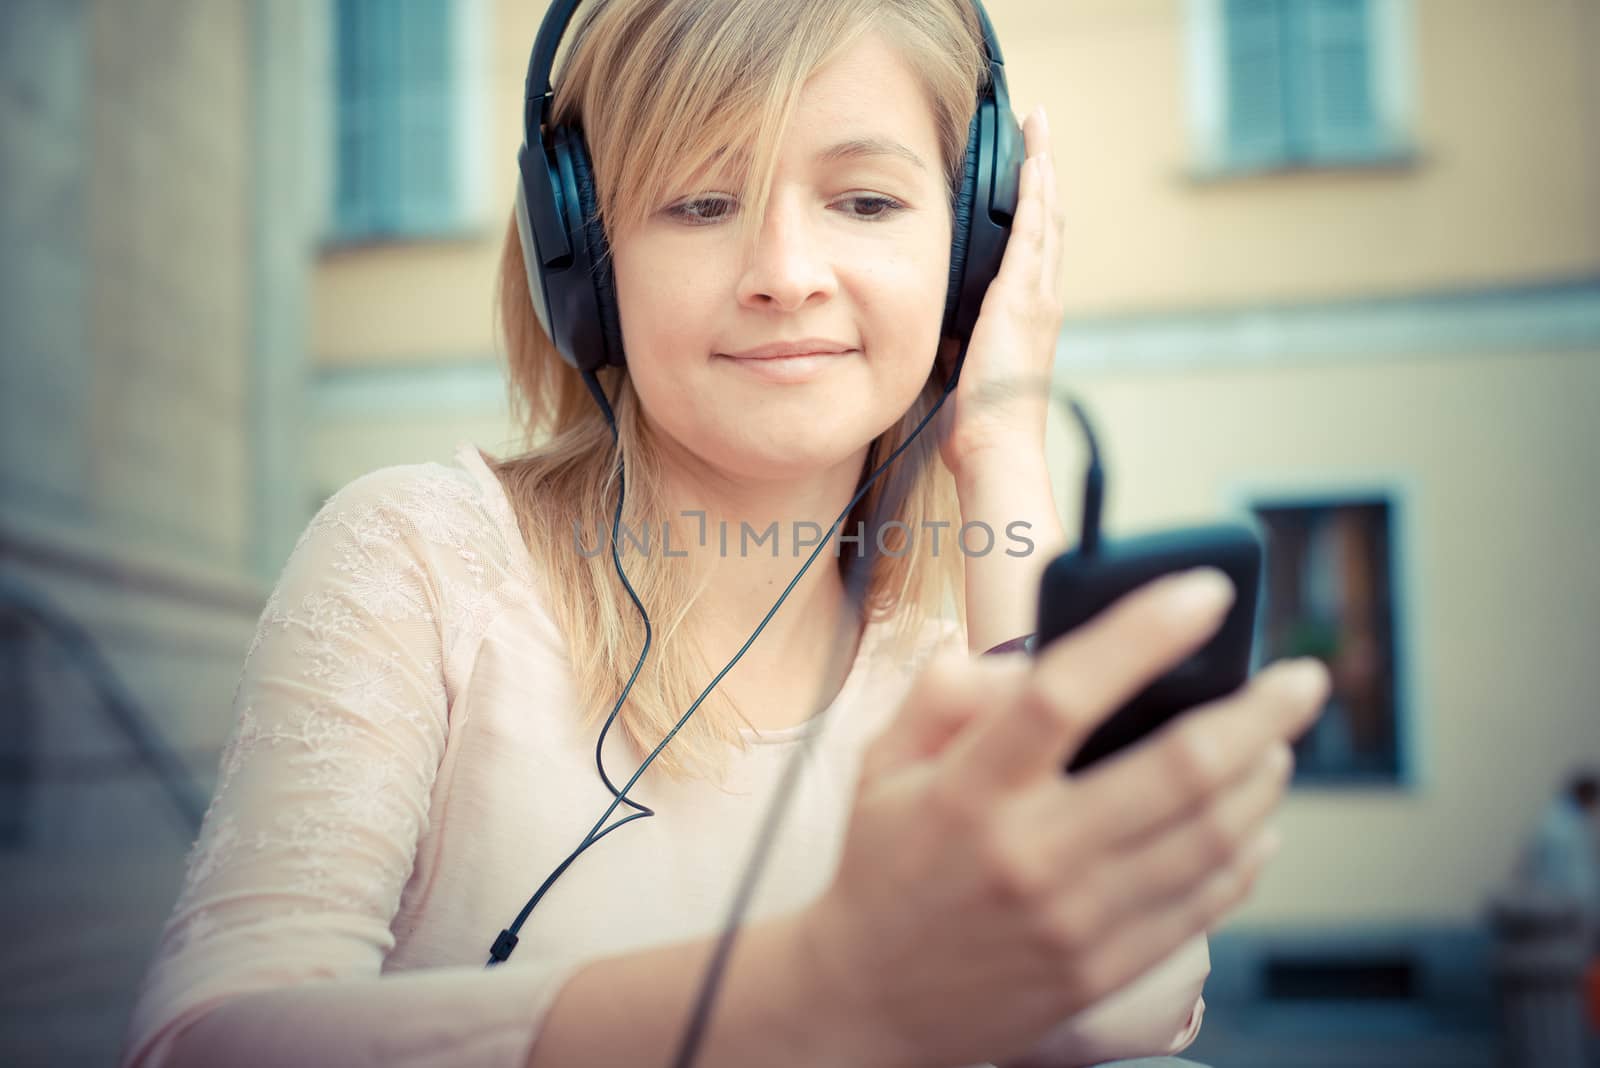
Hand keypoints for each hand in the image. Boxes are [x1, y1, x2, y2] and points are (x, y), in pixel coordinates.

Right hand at [793, 568, 1328, 1067]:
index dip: (1144, 634)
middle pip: (1177, 768)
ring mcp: (1075, 919)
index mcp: (970, 790)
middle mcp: (1031, 853)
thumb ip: (941, 695)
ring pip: (1209, 836)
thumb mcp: (880, 765)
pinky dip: (1246, 853)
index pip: (1065, 693)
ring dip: (1263, 777)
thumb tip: (1018, 658)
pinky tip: (1257, 820)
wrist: (869, 1002)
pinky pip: (1204, 904)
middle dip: (1260, 713)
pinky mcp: (1104, 969)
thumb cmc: (881, 867)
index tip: (1206, 593)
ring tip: (1280, 740)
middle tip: (1303, 677)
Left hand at [938, 103, 1064, 480]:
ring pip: (1048, 219)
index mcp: (1027, 318)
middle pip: (1050, 224)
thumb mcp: (960, 368)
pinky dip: (1037, 194)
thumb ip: (953, 339)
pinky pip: (1035, 232)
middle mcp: (1041, 301)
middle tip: (1041, 133)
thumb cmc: (977, 423)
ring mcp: (1038, 297)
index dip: (1035, 210)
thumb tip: (935, 325)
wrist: (995, 445)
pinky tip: (1035, 163)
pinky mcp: (1024, 298)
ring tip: (1040, 131)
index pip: (1034, 251)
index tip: (1030, 174)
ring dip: (1044, 172)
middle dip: (1045, 176)